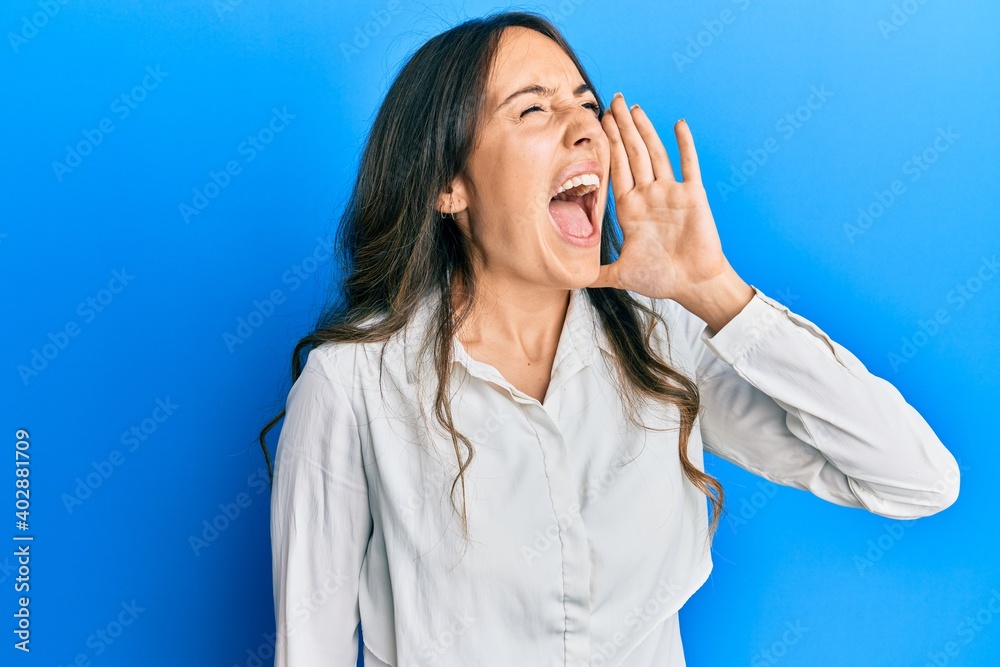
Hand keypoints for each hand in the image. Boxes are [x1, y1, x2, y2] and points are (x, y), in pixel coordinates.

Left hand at [589, 93, 751, 326]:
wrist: (693, 285)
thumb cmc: (660, 279)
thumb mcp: (620, 274)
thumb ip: (596, 272)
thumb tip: (568, 280)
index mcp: (630, 209)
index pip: (615, 170)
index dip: (607, 147)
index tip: (597, 124)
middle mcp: (648, 196)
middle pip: (632, 154)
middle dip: (621, 129)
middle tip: (612, 101)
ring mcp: (670, 193)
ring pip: (655, 154)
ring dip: (644, 131)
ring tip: (633, 108)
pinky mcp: (692, 196)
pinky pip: (688, 165)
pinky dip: (684, 144)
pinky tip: (677, 124)